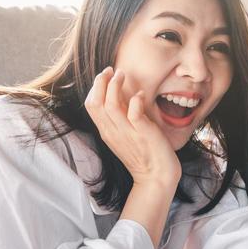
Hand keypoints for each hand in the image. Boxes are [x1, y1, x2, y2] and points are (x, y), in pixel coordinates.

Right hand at [84, 68, 180, 190]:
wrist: (157, 177)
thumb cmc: (144, 154)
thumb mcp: (125, 134)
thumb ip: (120, 116)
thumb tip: (119, 94)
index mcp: (107, 131)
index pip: (91, 105)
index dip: (95, 87)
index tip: (106, 75)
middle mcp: (113, 132)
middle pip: (96, 103)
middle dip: (101, 82)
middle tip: (112, 70)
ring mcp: (127, 134)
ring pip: (110, 105)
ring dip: (115, 86)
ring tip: (123, 75)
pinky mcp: (142, 134)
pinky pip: (134, 113)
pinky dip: (136, 100)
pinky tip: (141, 95)